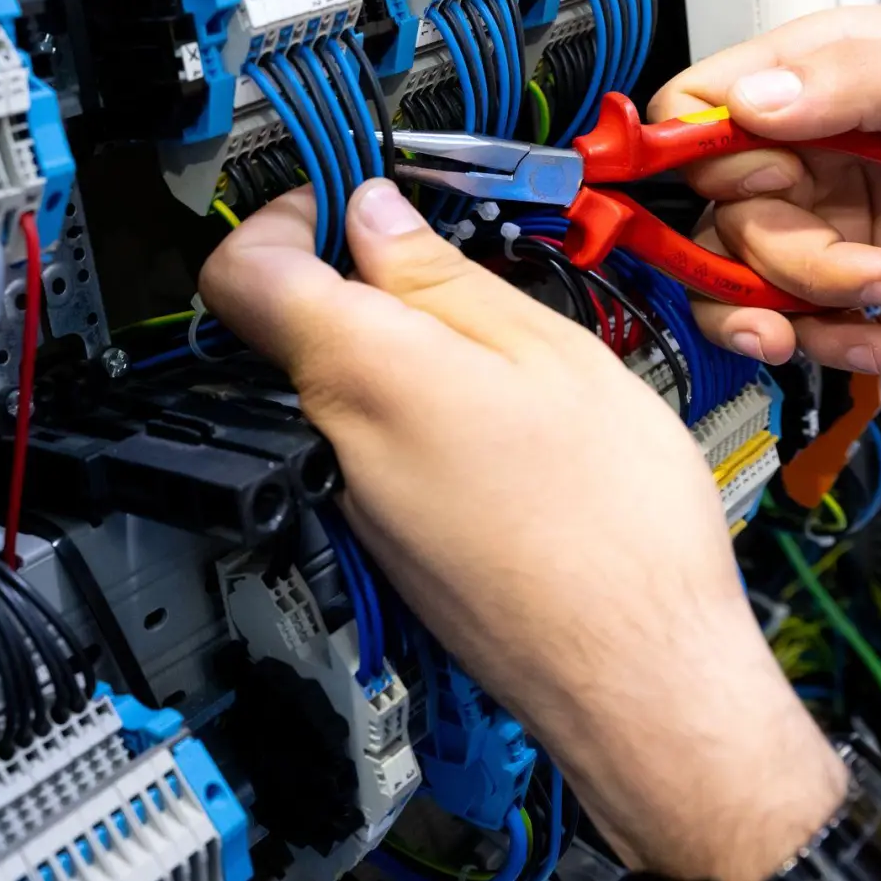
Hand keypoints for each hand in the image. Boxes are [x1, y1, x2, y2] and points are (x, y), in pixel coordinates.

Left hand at [201, 180, 845, 880]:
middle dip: (358, 278)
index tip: (341, 199)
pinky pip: (371, 446)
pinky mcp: (383, 541)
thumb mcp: (549, 353)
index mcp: (362, 375)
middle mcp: (334, 443)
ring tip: (500, 353)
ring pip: (340, 386)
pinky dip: (416, 409)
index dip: (282, 216)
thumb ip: (443, 278)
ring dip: (398, 346)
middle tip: (449, 263)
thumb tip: (374, 220)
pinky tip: (500, 424)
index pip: (243, 272)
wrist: (637, 681)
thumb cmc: (615, 528)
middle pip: (292, 327)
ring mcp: (352, 502)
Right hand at [650, 4, 880, 372]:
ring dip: (801, 311)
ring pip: (743, 276)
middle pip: (720, 214)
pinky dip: (823, 338)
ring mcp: (816, 207)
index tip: (732, 199)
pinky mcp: (839, 263)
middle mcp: (799, 142)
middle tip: (860, 271)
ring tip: (877, 308)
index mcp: (813, 73)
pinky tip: (873, 338)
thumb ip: (855, 81)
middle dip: (779, 262)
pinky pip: (789, 314)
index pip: (695, 105)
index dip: (690, 157)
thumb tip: (752, 100)